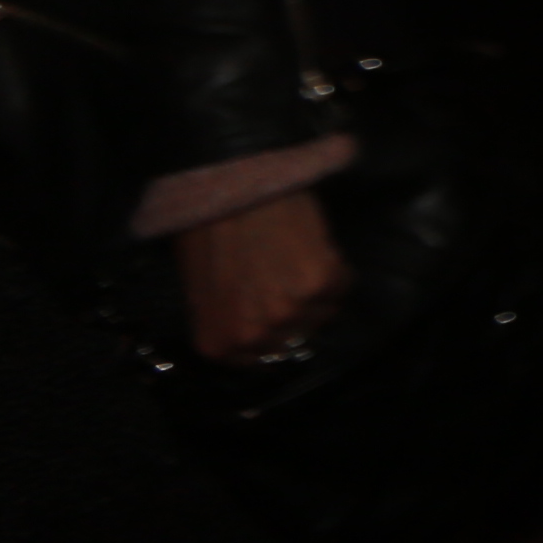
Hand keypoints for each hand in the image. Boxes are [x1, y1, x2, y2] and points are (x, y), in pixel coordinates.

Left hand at [174, 185, 348, 364]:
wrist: (227, 184)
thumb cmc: (204, 230)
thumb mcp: (201, 288)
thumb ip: (227, 318)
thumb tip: (256, 323)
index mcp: (219, 343)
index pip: (260, 358)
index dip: (268, 329)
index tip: (270, 305)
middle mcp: (254, 336)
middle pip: (295, 337)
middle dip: (294, 310)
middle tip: (284, 276)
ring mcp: (288, 312)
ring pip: (322, 313)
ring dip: (317, 289)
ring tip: (298, 257)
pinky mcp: (319, 282)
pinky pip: (341, 285)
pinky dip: (335, 267)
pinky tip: (312, 246)